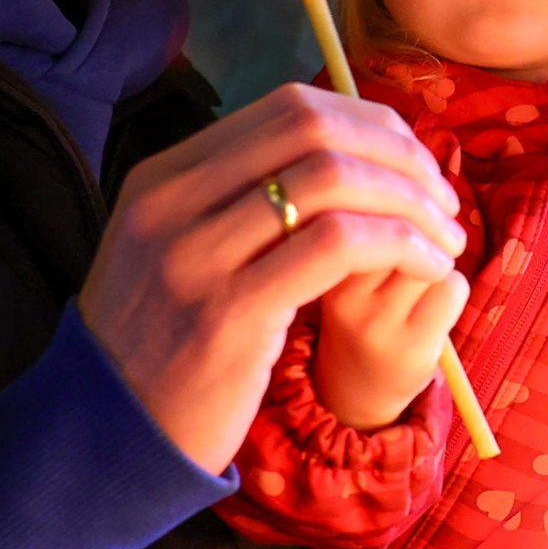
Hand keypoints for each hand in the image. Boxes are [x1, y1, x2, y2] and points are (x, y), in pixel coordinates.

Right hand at [79, 83, 464, 473]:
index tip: (412, 164)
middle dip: (398, 154)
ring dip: (410, 202)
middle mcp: (172, 203)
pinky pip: (337, 246)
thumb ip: (232, 205)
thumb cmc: (156, 351)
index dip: (370, 124)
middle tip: (441, 199)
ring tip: (445, 240)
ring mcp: (194, 257)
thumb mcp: (172, 256)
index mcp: (162, 178)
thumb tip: (331, 160)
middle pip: (314, 129)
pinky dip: (400, 244)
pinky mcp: (228, 315)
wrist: (102, 440)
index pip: (288, 108)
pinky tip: (427, 268)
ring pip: (332, 180)